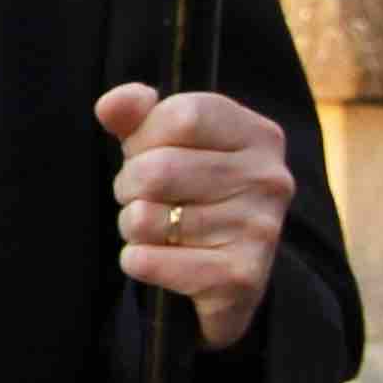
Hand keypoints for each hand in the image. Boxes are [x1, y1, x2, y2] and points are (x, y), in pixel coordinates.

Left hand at [96, 84, 291, 350]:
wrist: (226, 277)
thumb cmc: (189, 194)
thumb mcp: (163, 144)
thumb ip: (136, 115)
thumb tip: (112, 104)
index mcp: (258, 135)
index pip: (182, 116)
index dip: (144, 137)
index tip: (147, 154)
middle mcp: (269, 179)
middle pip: (157, 169)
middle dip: (128, 186)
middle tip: (143, 198)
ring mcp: (260, 229)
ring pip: (146, 218)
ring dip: (131, 226)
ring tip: (157, 228)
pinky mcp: (239, 277)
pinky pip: (148, 261)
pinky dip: (135, 261)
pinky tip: (157, 259)